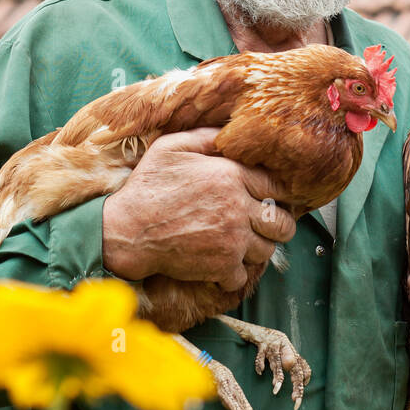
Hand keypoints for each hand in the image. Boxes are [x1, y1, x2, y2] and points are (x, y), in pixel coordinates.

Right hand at [101, 126, 296, 291]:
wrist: (126, 231)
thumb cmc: (148, 186)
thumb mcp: (172, 147)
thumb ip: (206, 138)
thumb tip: (230, 133)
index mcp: (231, 175)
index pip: (277, 186)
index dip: (279, 193)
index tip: (272, 198)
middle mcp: (238, 207)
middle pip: (282, 223)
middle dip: (277, 225)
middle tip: (263, 225)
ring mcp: (232, 240)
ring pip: (267, 251)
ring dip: (256, 248)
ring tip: (240, 243)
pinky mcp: (222, 267)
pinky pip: (243, 275)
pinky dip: (234, 273)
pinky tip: (221, 262)